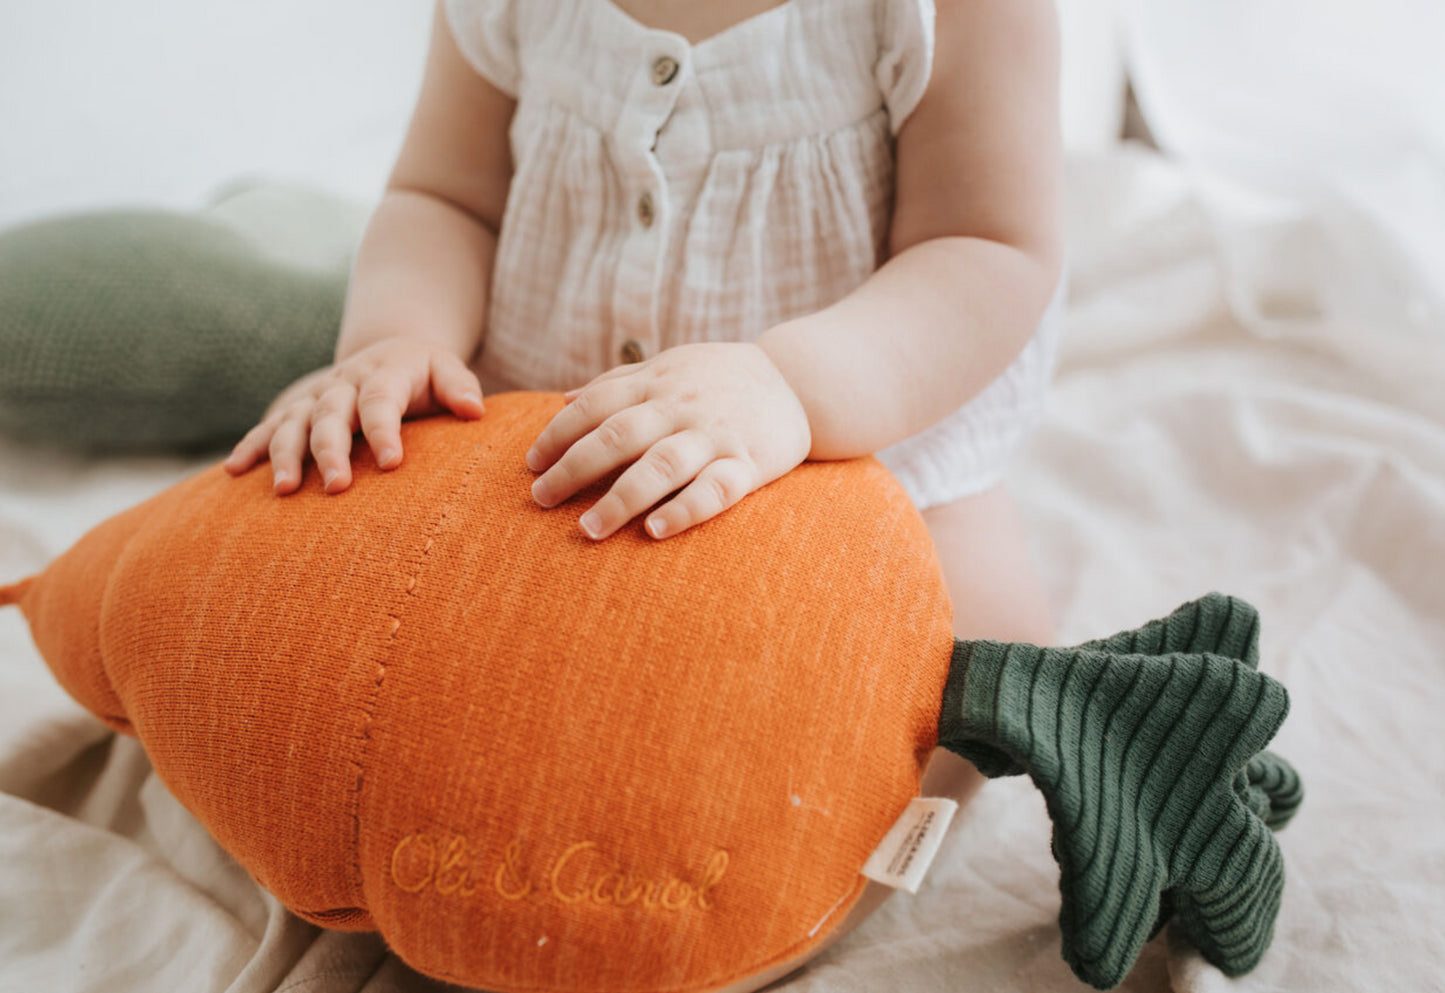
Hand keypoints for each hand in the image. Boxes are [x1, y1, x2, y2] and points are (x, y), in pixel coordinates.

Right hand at [222, 337, 484, 494]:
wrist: (387, 349)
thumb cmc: (424, 372)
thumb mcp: (447, 369)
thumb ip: (460, 387)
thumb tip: (474, 411)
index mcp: (383, 374)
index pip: (380, 402)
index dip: (384, 431)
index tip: (392, 464)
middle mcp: (343, 384)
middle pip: (331, 416)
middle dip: (331, 451)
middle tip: (337, 487)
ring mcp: (315, 397)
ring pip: (292, 424)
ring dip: (284, 455)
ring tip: (285, 490)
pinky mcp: (295, 409)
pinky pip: (267, 427)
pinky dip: (249, 447)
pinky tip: (233, 472)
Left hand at [525, 342, 811, 539]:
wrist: (798, 380)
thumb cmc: (720, 377)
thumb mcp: (670, 365)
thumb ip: (619, 382)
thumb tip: (564, 401)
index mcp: (658, 382)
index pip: (596, 405)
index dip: (559, 434)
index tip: (531, 465)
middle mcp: (682, 406)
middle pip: (619, 436)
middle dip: (574, 469)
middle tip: (541, 500)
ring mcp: (717, 435)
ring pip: (663, 465)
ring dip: (621, 497)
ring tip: (587, 529)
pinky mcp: (750, 463)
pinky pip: (716, 489)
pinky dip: (685, 510)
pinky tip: (654, 531)